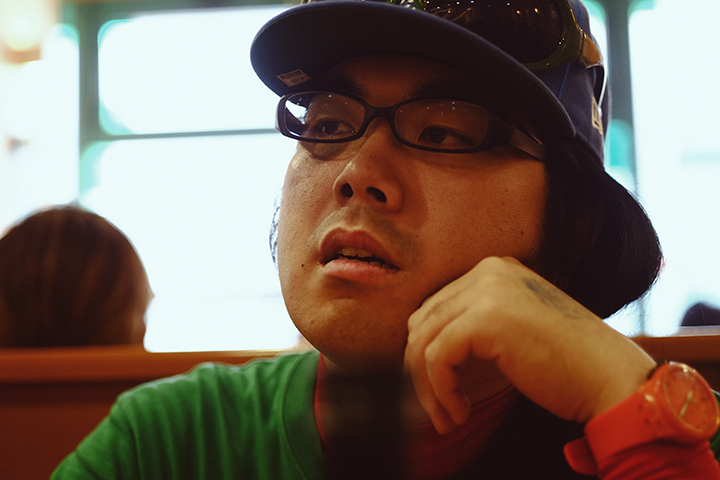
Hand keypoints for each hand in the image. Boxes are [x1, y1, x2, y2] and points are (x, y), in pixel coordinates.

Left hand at [404, 257, 654, 433]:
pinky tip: (459, 413)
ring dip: (427, 388)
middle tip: (436, 409)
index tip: (437, 391)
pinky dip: (440, 391)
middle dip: (420, 371)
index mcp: (495, 270)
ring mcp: (487, 290)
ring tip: (447, 417)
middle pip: (423, 322)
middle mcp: (489, 271)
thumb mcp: (513, 332)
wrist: (612, 378)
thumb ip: (473, 329)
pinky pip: (437, 358)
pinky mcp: (486, 318)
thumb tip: (420, 352)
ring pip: (424, 341)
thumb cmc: (567, 365)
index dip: (427, 354)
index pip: (436, 309)